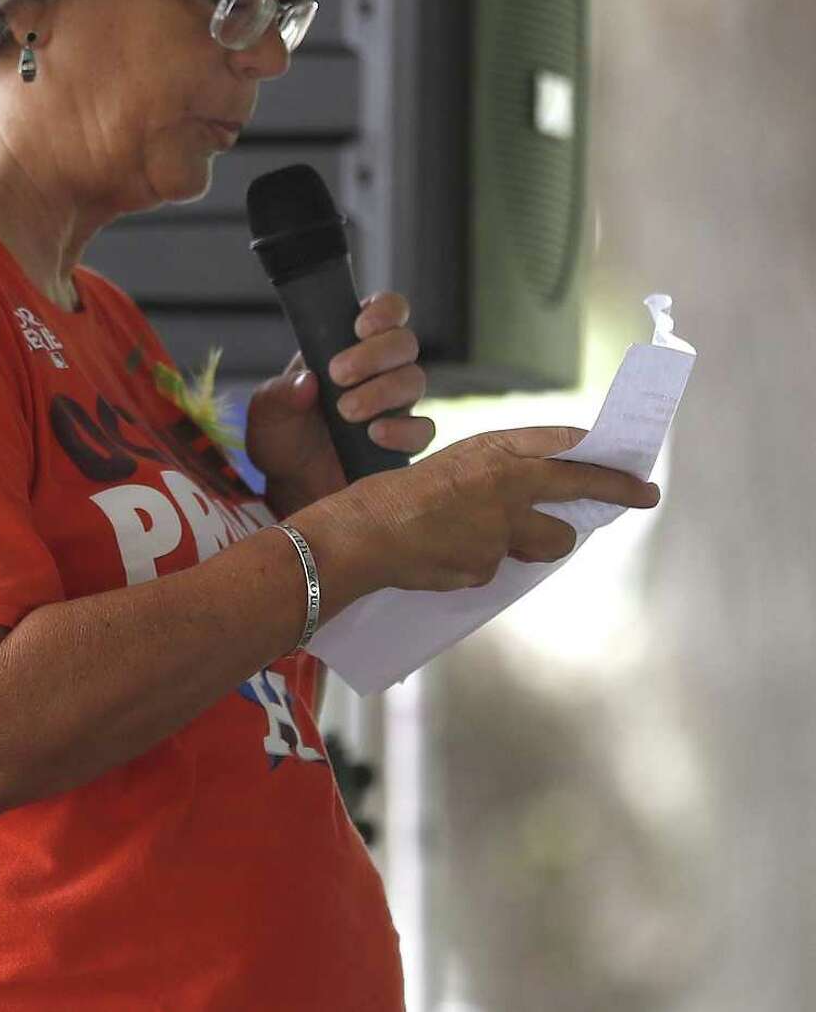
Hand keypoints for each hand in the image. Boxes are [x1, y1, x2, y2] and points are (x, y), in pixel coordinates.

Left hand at [245, 291, 436, 515]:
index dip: (384, 311)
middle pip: (404, 342)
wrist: (292, 489)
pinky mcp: (405, 441)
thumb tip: (307, 383)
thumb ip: (279, 395)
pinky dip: (403, 430)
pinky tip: (375, 435)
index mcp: (348, 346)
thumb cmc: (282, 438)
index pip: (385, 311)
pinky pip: (424, 429)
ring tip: (347, 412)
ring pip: (414, 380)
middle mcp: (380, 370)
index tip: (359, 326)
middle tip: (340, 375)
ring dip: (383, 391)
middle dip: (375, 354)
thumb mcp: (266, 414)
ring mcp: (396, 404)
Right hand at [311, 424, 661, 596]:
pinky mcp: (490, 564)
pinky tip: (452, 555)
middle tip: (648, 495)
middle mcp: (506, 483)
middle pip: (580, 484)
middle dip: (619, 490)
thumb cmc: (399, 497)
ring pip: (552, 539)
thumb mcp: (453, 465)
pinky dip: (485, 563)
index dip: (598, 453)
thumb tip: (543, 497)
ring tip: (504, 535)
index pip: (563, 444)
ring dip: (544, 539)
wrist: (363, 535)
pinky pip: (503, 566)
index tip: (625, 460)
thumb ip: (499, 476)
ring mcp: (502, 527)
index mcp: (495, 449)